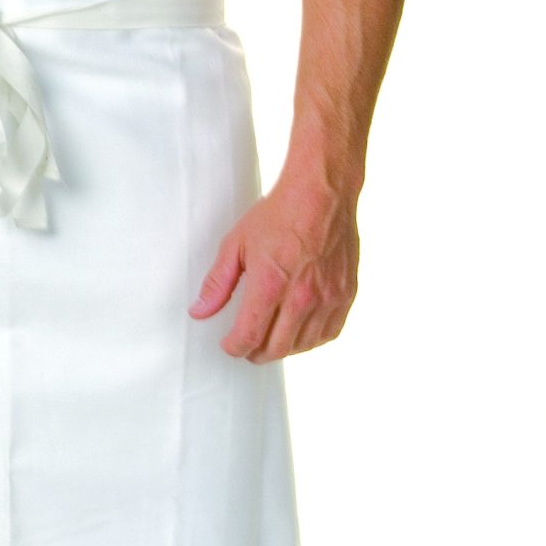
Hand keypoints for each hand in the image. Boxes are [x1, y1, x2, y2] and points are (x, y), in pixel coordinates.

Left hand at [188, 170, 359, 362]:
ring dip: (283, 347)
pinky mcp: (346, 294)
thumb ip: (218, 283)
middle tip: (247, 344)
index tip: (229, 343)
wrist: (323, 193)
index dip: (233, 347)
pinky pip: (329, 333)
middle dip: (255, 352)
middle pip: (275, 349)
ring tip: (271, 337)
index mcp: (269, 285)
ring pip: (302, 345)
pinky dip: (312, 339)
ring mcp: (327, 298)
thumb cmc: (279, 214)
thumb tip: (199, 311)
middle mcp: (301, 297)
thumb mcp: (237, 244)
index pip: (248, 338)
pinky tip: (300, 330)